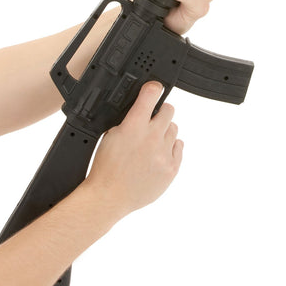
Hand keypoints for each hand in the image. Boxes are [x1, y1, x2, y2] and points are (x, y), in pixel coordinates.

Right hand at [83, 82, 182, 216]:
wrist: (109, 197)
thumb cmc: (106, 168)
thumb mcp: (110, 135)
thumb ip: (129, 120)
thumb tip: (142, 109)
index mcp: (133, 127)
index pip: (151, 95)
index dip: (153, 89)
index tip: (154, 88)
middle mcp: (152, 138)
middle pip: (168, 110)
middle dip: (160, 112)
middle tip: (151, 120)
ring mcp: (164, 154)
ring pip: (174, 129)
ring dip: (164, 132)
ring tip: (151, 143)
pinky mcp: (172, 168)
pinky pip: (179, 146)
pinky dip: (170, 148)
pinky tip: (158, 154)